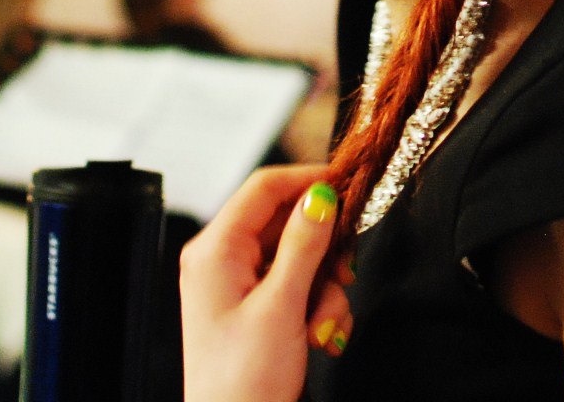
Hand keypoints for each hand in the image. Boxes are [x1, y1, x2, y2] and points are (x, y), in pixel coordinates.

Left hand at [180, 164, 353, 401]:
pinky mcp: (254, 310)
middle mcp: (222, 261)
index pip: (263, 188)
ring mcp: (237, 286)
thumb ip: (304, 246)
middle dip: (322, 253)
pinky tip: (322, 337)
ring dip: (324, 290)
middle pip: (286, 224)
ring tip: (325, 327)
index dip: (307, 181)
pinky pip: (295, 287)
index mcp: (215, 250)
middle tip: (346, 271)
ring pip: (298, 259)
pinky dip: (316, 308)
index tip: (349, 188)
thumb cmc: (242, 383)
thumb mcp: (281, 307)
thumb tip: (321, 196)